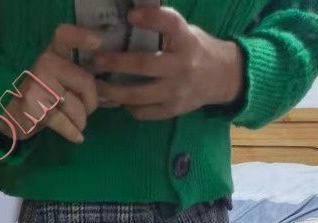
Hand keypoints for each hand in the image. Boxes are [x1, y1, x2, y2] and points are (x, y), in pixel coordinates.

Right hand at [4, 25, 100, 143]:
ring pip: (77, 108)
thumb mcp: (58, 81)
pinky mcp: (34, 108)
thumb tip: (110, 94)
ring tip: (76, 124)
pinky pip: (65, 123)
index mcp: (52, 54)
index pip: (64, 36)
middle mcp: (44, 65)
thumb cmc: (42, 99)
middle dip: (92, 103)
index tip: (98, 42)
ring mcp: (37, 86)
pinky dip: (74, 133)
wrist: (12, 118)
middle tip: (87, 112)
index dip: (81, 36)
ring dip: (81, 122)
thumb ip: (78, 80)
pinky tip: (77, 137)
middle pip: (86, 82)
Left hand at [93, 6, 243, 120]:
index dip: (151, 18)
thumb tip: (129, 19)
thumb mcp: (186, 33)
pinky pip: (144, 112)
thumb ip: (163, 29)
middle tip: (96, 61)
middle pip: (144, 65)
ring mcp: (177, 91)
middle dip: (116, 63)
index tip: (130, 15)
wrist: (222, 78)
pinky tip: (118, 100)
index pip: (170, 24)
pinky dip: (129, 107)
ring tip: (98, 86)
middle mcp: (182, 66)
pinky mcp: (173, 110)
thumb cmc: (196, 50)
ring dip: (114, 91)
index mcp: (187, 41)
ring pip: (139, 94)